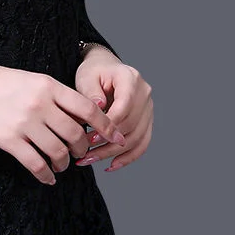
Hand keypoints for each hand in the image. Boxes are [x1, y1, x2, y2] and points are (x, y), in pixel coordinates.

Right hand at [0, 57, 127, 185]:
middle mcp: (40, 104)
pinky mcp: (8, 141)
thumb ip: (53, 94)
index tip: (117, 136)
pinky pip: (36, 164)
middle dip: (82, 149)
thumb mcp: (29, 78)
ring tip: (61, 166)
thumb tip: (79, 115)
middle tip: (80, 154)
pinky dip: (46, 175)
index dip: (106, 125)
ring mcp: (24, 124)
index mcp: (47, 85)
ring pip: (58, 153)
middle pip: (75, 134)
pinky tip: (47, 178)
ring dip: (64, 164)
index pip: (87, 108)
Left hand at [73, 46, 152, 171]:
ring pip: (136, 139)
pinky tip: (110, 165)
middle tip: (85, 152)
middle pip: (131, 126)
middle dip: (107, 143)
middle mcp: (144, 94)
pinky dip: (127, 157)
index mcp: (131, 79)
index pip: (124, 107)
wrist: (104, 69)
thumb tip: (100, 107)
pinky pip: (142, 144)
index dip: (108, 125)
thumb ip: (91, 92)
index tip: (89, 137)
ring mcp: (148, 109)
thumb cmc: (94, 72)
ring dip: (114, 153)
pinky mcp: (147, 122)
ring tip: (90, 159)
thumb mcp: (87, 77)